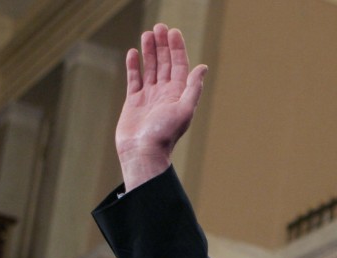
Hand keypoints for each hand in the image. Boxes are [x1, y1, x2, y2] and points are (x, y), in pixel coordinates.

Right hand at [116, 23, 207, 190]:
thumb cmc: (164, 134)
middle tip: (159, 27)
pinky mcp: (134, 101)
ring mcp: (149, 96)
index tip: (172, 32)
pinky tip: (134, 52)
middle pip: (165, 63)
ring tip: (147, 34)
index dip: (177, 48)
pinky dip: (134, 66)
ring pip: (150, 68)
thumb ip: (192, 88)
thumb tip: (202, 67)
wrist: (143, 151)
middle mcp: (165, 93)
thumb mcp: (184, 110)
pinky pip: (134, 79)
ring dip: (149, 51)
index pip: (179, 65)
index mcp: (179, 94)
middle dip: (163, 45)